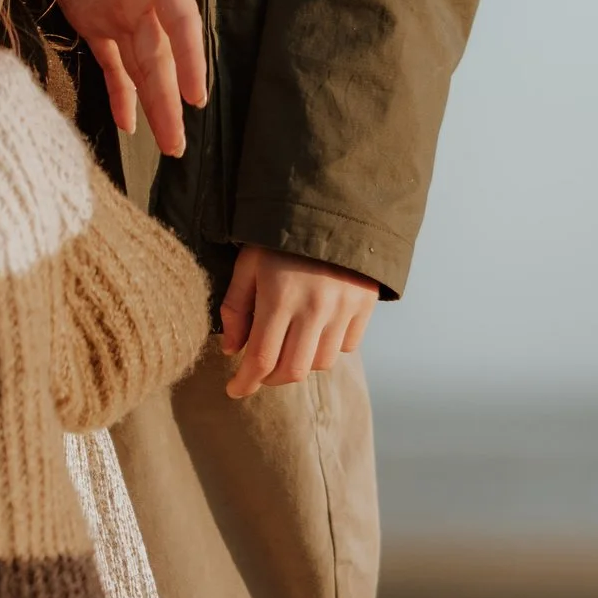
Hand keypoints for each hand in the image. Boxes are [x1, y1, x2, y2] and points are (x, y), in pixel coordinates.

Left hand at [24, 0, 233, 161]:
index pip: (181, 24)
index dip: (190, 60)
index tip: (198, 97)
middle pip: (162, 59)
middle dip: (171, 102)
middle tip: (180, 146)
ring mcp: (118, 10)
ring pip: (140, 68)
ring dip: (152, 105)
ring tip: (167, 146)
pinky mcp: (89, 14)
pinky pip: (108, 61)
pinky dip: (119, 92)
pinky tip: (128, 122)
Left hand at [220, 249, 377, 398]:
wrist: (332, 206)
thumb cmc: (279, 236)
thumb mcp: (248, 263)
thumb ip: (236, 307)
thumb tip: (232, 349)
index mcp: (280, 297)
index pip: (262, 359)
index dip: (246, 382)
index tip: (234, 390)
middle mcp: (314, 308)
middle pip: (293, 370)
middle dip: (271, 379)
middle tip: (259, 371)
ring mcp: (343, 308)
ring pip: (321, 363)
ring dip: (300, 363)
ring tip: (288, 345)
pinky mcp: (365, 305)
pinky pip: (347, 346)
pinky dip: (329, 347)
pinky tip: (316, 331)